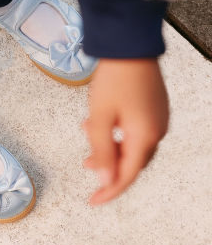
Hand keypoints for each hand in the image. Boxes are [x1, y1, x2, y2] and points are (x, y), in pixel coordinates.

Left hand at [82, 57, 168, 205]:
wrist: (130, 44)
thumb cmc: (115, 78)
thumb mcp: (100, 116)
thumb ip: (101, 150)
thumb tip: (106, 179)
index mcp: (145, 137)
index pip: (127, 175)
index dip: (109, 190)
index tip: (93, 200)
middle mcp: (156, 130)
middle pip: (132, 160)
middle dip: (109, 166)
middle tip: (86, 167)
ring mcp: (158, 117)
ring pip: (133, 143)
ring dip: (111, 146)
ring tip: (88, 138)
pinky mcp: (154, 105)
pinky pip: (136, 128)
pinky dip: (118, 132)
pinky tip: (100, 122)